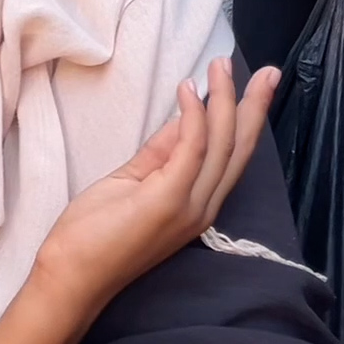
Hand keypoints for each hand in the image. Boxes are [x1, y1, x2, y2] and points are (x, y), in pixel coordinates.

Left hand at [31, 58, 278, 315]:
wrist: (73, 276)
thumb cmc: (96, 233)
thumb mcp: (134, 182)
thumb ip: (163, 152)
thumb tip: (185, 118)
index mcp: (198, 205)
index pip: (232, 157)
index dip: (246, 119)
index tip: (257, 85)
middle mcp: (203, 207)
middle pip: (239, 149)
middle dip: (254, 107)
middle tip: (269, 71)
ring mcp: (188, 206)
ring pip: (221, 145)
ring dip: (224, 100)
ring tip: (221, 66)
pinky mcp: (168, 200)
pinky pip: (191, 149)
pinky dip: (194, 116)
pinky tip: (190, 89)